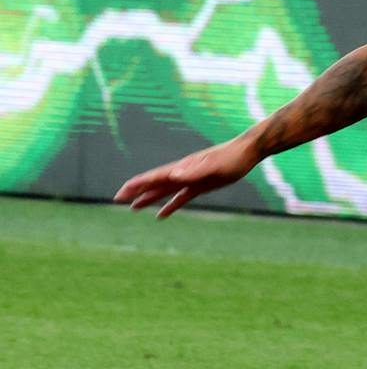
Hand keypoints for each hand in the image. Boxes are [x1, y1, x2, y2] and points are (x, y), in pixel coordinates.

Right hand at [115, 138, 258, 217]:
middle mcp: (183, 173)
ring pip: (164, 191)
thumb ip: (194, 170)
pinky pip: (181, 198)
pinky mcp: (201, 186)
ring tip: (132, 208)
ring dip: (149, 199)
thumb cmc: (231, 157)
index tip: (121, 192)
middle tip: (117, 199)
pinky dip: (170, 206)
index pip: (154, 177)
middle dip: (136, 191)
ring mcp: (191, 179)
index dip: (137, 185)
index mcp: (182, 168)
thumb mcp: (214, 166)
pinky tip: (161, 215)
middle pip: (154, 184)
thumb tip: (173, 174)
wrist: (247, 152)